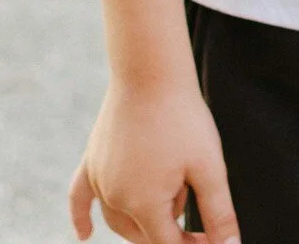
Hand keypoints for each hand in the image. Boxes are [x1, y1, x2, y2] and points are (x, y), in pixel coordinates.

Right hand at [68, 78, 238, 243]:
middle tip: (203, 222)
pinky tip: (84, 234)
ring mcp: (99, 179)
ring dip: (144, 223)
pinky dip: (81, 218)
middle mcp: (115, 198)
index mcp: (144, 205)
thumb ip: (219, 213)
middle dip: (172, 232)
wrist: (151, 72)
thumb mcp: (210, 167)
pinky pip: (79, 198)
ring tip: (174, 202)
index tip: (214, 237)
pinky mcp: (91, 161)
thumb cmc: (183, 118)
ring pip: (118, 220)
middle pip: (143, 235)